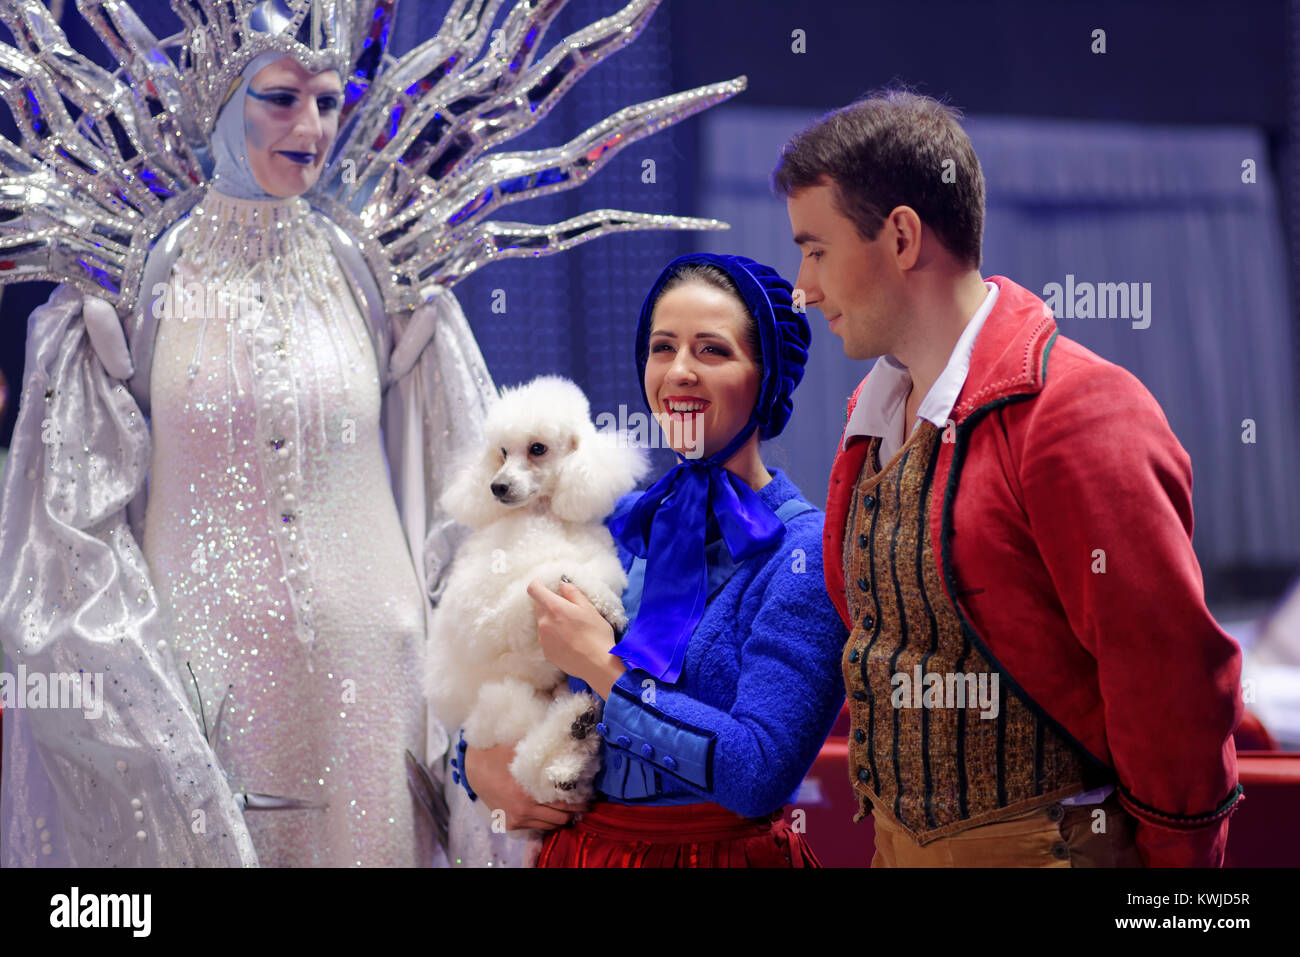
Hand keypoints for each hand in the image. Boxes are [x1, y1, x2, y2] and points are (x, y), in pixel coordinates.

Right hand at [463, 741, 584, 831]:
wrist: (472, 767)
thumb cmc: (499, 752)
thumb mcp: (522, 749)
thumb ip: (545, 752)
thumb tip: (570, 744)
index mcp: (528, 791)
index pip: (564, 802)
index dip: (579, 799)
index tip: (587, 793)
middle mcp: (524, 810)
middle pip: (561, 817)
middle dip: (573, 809)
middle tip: (581, 800)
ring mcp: (517, 819)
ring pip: (550, 825)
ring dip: (560, 817)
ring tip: (568, 805)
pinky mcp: (511, 824)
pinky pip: (537, 828)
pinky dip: (546, 820)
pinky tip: (549, 809)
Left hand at [526, 579, 624, 698]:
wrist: (598, 664)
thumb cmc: (597, 634)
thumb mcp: (589, 608)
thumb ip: (572, 592)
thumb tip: (562, 583)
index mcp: (554, 608)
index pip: (534, 589)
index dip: (537, 584)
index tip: (544, 585)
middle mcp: (544, 623)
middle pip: (540, 607)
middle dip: (551, 605)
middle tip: (569, 611)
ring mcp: (543, 639)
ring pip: (543, 624)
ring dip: (553, 622)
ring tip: (572, 630)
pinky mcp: (546, 653)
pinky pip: (547, 639)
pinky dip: (555, 637)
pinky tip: (571, 642)